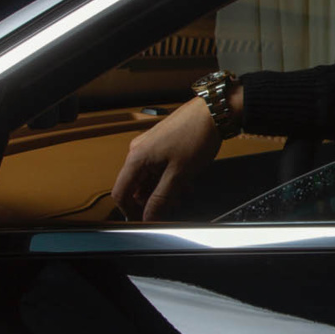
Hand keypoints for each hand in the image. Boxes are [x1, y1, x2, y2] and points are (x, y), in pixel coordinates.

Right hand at [113, 96, 224, 220]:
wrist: (214, 111)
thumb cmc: (197, 136)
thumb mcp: (179, 174)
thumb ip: (161, 198)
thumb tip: (148, 216)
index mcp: (136, 158)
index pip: (120, 192)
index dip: (130, 211)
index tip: (144, 221)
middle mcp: (138, 150)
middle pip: (136, 186)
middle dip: (152, 200)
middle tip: (171, 207)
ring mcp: (150, 146)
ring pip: (149, 177)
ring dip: (163, 189)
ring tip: (183, 193)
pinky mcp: (162, 143)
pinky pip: (158, 167)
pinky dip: (169, 177)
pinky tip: (186, 182)